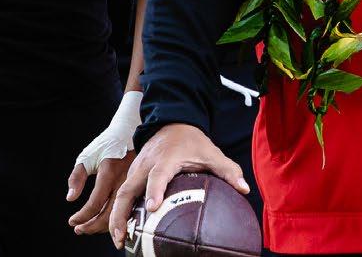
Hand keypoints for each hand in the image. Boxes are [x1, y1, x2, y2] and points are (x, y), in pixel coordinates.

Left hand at [68, 151, 134, 234]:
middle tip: (78, 229)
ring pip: (119, 214)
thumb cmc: (106, 144)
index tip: (72, 221)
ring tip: (88, 228)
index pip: (95, 203)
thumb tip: (70, 198)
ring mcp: (133, 185)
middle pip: (109, 214)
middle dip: (92, 226)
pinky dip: (114, 219)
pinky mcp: (138, 186)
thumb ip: (77, 177)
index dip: (82, 216)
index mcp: (109, 172)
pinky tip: (103, 221)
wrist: (130, 132)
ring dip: (102, 226)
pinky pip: (127, 208)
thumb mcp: (87, 156)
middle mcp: (123, 181)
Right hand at [107, 123, 249, 247]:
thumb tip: (244, 189)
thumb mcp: (212, 153)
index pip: (158, 176)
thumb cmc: (192, 142)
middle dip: (122, 213)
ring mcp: (136, 169)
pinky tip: (122, 229)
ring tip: (119, 239)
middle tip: (122, 236)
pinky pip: (122, 193)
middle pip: (128, 189)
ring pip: (121, 193)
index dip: (154, 191)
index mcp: (166, 159)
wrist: (172, 122)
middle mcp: (147, 165)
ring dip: (116, 216)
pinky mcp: (132, 174)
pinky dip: (118, 211)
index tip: (152, 208)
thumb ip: (228, 170)